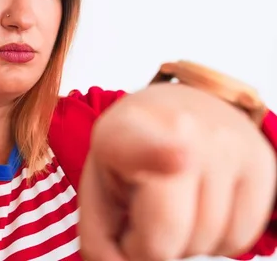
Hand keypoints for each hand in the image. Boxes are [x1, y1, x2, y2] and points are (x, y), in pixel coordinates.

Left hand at [78, 83, 276, 260]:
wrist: (175, 110)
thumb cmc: (128, 159)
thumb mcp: (96, 190)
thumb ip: (100, 243)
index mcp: (128, 132)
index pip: (146, 147)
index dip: (162, 156)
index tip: (180, 157)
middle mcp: (184, 129)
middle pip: (170, 232)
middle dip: (151, 246)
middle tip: (141, 216)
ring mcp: (228, 145)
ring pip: (208, 242)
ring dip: (184, 245)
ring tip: (170, 207)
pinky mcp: (261, 163)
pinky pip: (240, 239)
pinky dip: (216, 241)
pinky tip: (198, 210)